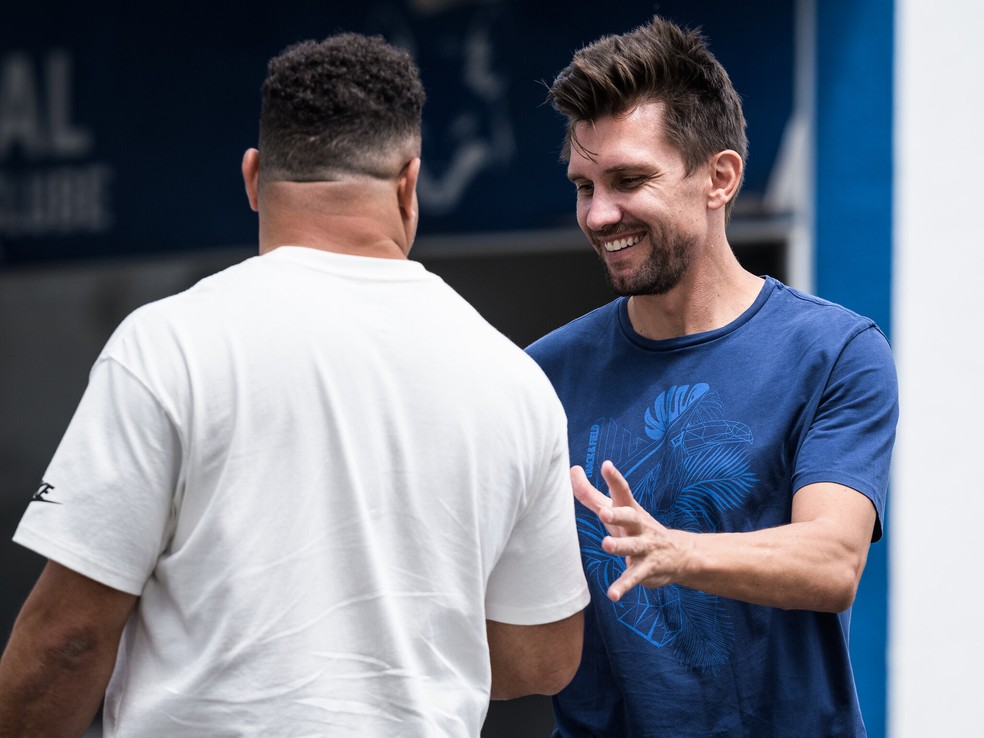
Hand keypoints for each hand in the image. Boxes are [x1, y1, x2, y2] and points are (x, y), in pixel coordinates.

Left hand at [571, 460, 685, 601]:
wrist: (678, 554)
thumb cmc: (635, 527)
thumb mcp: (616, 510)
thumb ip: (591, 494)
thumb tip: (572, 470)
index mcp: (630, 510)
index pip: (622, 491)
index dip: (614, 478)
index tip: (606, 465)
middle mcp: (639, 526)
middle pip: (630, 517)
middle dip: (618, 514)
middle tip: (604, 512)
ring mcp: (645, 547)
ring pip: (633, 546)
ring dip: (620, 546)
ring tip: (607, 545)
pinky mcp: (646, 569)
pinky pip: (634, 577)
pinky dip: (623, 586)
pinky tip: (613, 595)